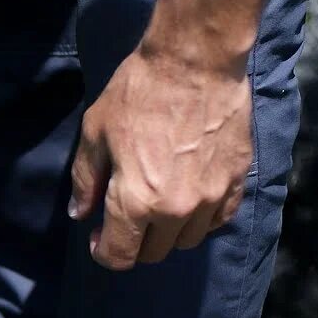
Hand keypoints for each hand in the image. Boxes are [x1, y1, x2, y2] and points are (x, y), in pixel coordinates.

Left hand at [69, 42, 251, 270]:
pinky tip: (188, 200)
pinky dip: (201, 220)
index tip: (97, 237)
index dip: (102, 252)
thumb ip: (86, 180)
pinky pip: (219, 220)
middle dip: (133, 244)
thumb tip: (80, 214)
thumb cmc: (138, 95)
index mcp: (136, 202)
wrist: (195, 62)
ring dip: (167, 233)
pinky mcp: (238, 180)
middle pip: (153, 253)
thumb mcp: (95, 135)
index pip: (119, 256)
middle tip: (124, 219)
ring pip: (187, 240)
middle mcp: (176, 209)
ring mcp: (212, 197)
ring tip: (156, 208)